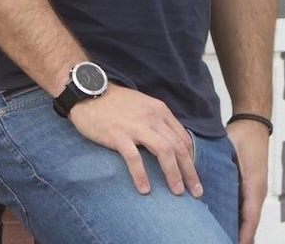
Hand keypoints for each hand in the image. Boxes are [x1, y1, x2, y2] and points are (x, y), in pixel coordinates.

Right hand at [67, 86, 202, 197]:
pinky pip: (135, 158)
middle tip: (196, 192)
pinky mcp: (118, 135)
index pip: (183, 138)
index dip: (191, 160)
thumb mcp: (143, 106)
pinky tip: (144, 189)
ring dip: (173, 174)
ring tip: (177, 192)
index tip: (192, 176)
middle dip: (189, 172)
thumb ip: (157, 122)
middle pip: (178, 147)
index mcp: (160, 110)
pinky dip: (141, 175)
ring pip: (164, 151)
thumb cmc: (115, 103)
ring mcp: (135, 125)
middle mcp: (152, 116)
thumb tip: (170, 144)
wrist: (88, 92)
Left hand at [226, 119, 269, 243]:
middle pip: (249, 222)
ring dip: (235, 227)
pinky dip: (235, 216)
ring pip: (246, 216)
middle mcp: (257, 192)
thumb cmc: (243, 137)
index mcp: (255, 186)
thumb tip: (195, 176)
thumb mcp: (229, 151)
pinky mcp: (250, 186)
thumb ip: (215, 165)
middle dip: (237, 235)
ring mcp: (254, 190)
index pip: (251, 218)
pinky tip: (220, 220)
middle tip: (218, 241)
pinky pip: (244, 207)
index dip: (243, 235)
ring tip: (216, 235)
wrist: (253, 124)